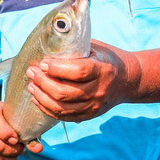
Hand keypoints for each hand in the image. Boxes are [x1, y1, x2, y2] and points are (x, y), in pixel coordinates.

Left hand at [26, 40, 140, 122]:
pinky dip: (47, 108)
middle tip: (32, 72)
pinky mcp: (89, 116)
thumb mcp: (96, 48)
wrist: (128, 81)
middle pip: (66, 92)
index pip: (79, 72)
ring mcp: (94, 106)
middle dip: (43, 82)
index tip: (43, 63)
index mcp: (104, 70)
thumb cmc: (108, 59)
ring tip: (31, 85)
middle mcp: (100, 91)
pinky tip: (37, 98)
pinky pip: (64, 117)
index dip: (57, 69)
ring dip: (41, 97)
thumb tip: (47, 42)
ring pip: (62, 107)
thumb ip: (76, 47)